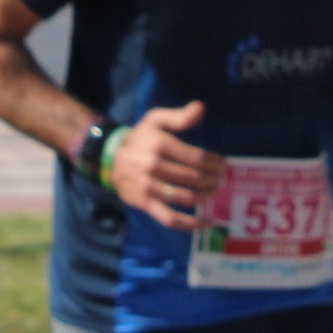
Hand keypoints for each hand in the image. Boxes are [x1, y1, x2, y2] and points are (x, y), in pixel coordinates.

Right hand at [108, 101, 225, 230]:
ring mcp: (149, 188)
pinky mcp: (145, 204)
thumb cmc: (140, 137)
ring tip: (215, 191)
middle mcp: (154, 167)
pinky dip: (191, 224)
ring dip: (206, 196)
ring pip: (186, 197)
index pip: (197, 158)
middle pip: (194, 178)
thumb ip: (180, 116)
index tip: (223, 164)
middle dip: (213, 179)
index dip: (215, 163)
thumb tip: (201, 108)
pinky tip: (207, 222)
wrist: (109, 158)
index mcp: (160, 145)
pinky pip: (170, 218)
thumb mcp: (156, 119)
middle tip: (222, 178)